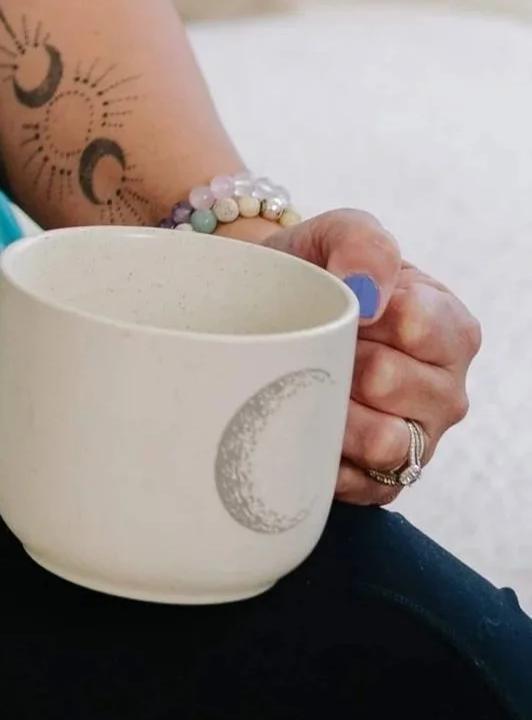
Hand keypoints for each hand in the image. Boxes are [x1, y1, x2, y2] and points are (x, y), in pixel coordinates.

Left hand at [268, 208, 480, 507]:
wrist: (269, 316)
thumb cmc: (317, 274)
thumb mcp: (339, 234)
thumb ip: (363, 243)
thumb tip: (367, 295)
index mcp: (451, 329)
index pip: (416, 323)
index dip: (362, 310)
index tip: (341, 300)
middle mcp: (446, 391)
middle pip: (389, 382)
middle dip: (338, 357)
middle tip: (316, 342)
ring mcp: (418, 440)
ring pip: (380, 441)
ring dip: (330, 409)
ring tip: (308, 382)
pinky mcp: (383, 482)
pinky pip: (357, 485)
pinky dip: (323, 457)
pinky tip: (306, 427)